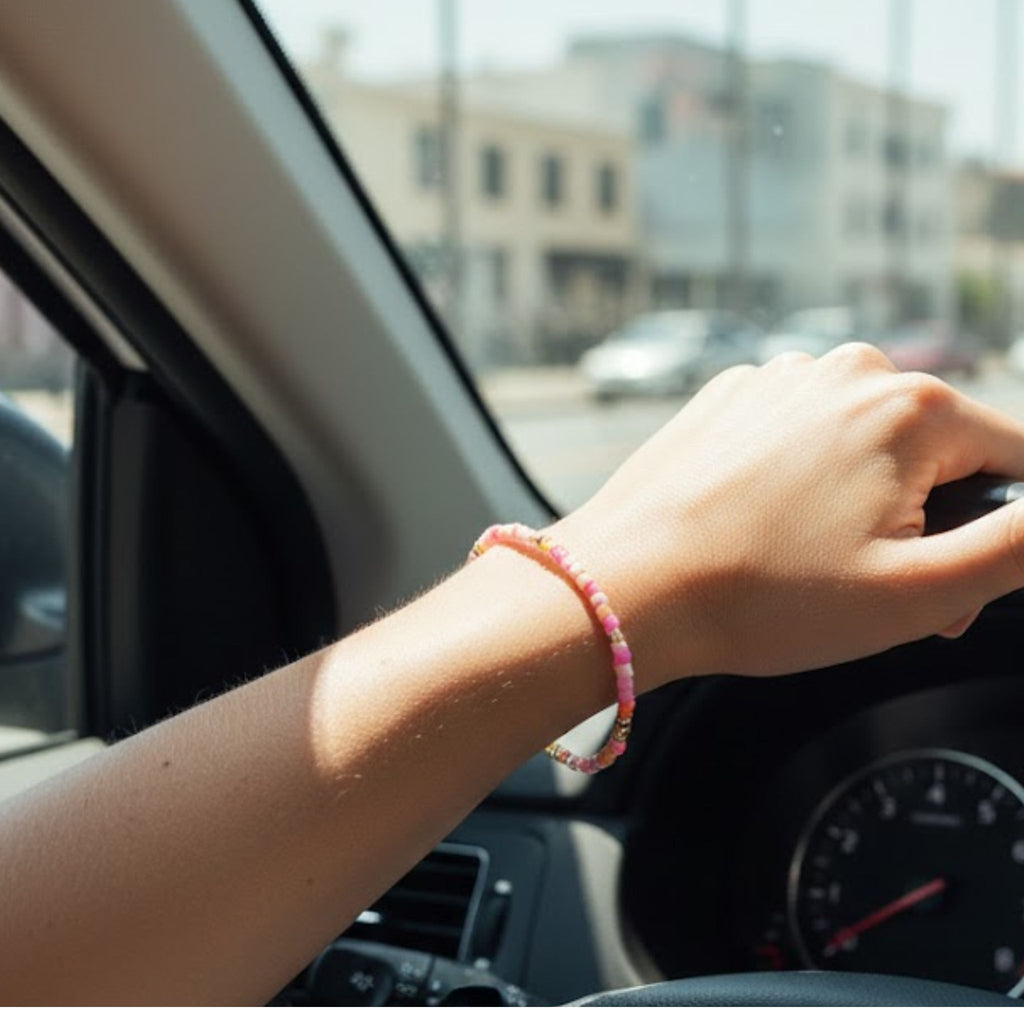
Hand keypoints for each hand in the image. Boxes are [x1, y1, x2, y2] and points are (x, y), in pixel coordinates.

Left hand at [553, 344, 1023, 685]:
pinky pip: (802, 438)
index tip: (953, 584)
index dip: (999, 535)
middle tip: (879, 593)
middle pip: (939, 452)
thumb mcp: (919, 590)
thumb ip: (1017, 546)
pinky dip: (806, 484)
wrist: (625, 587)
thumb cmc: (759, 597)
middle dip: (929, 524)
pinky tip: (766, 531)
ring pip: (867, 446)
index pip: (1016, 458)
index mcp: (909, 406)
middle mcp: (845, 372)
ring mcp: (779, 380)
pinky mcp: (731, 400)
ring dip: (867, 506)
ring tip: (812, 567)